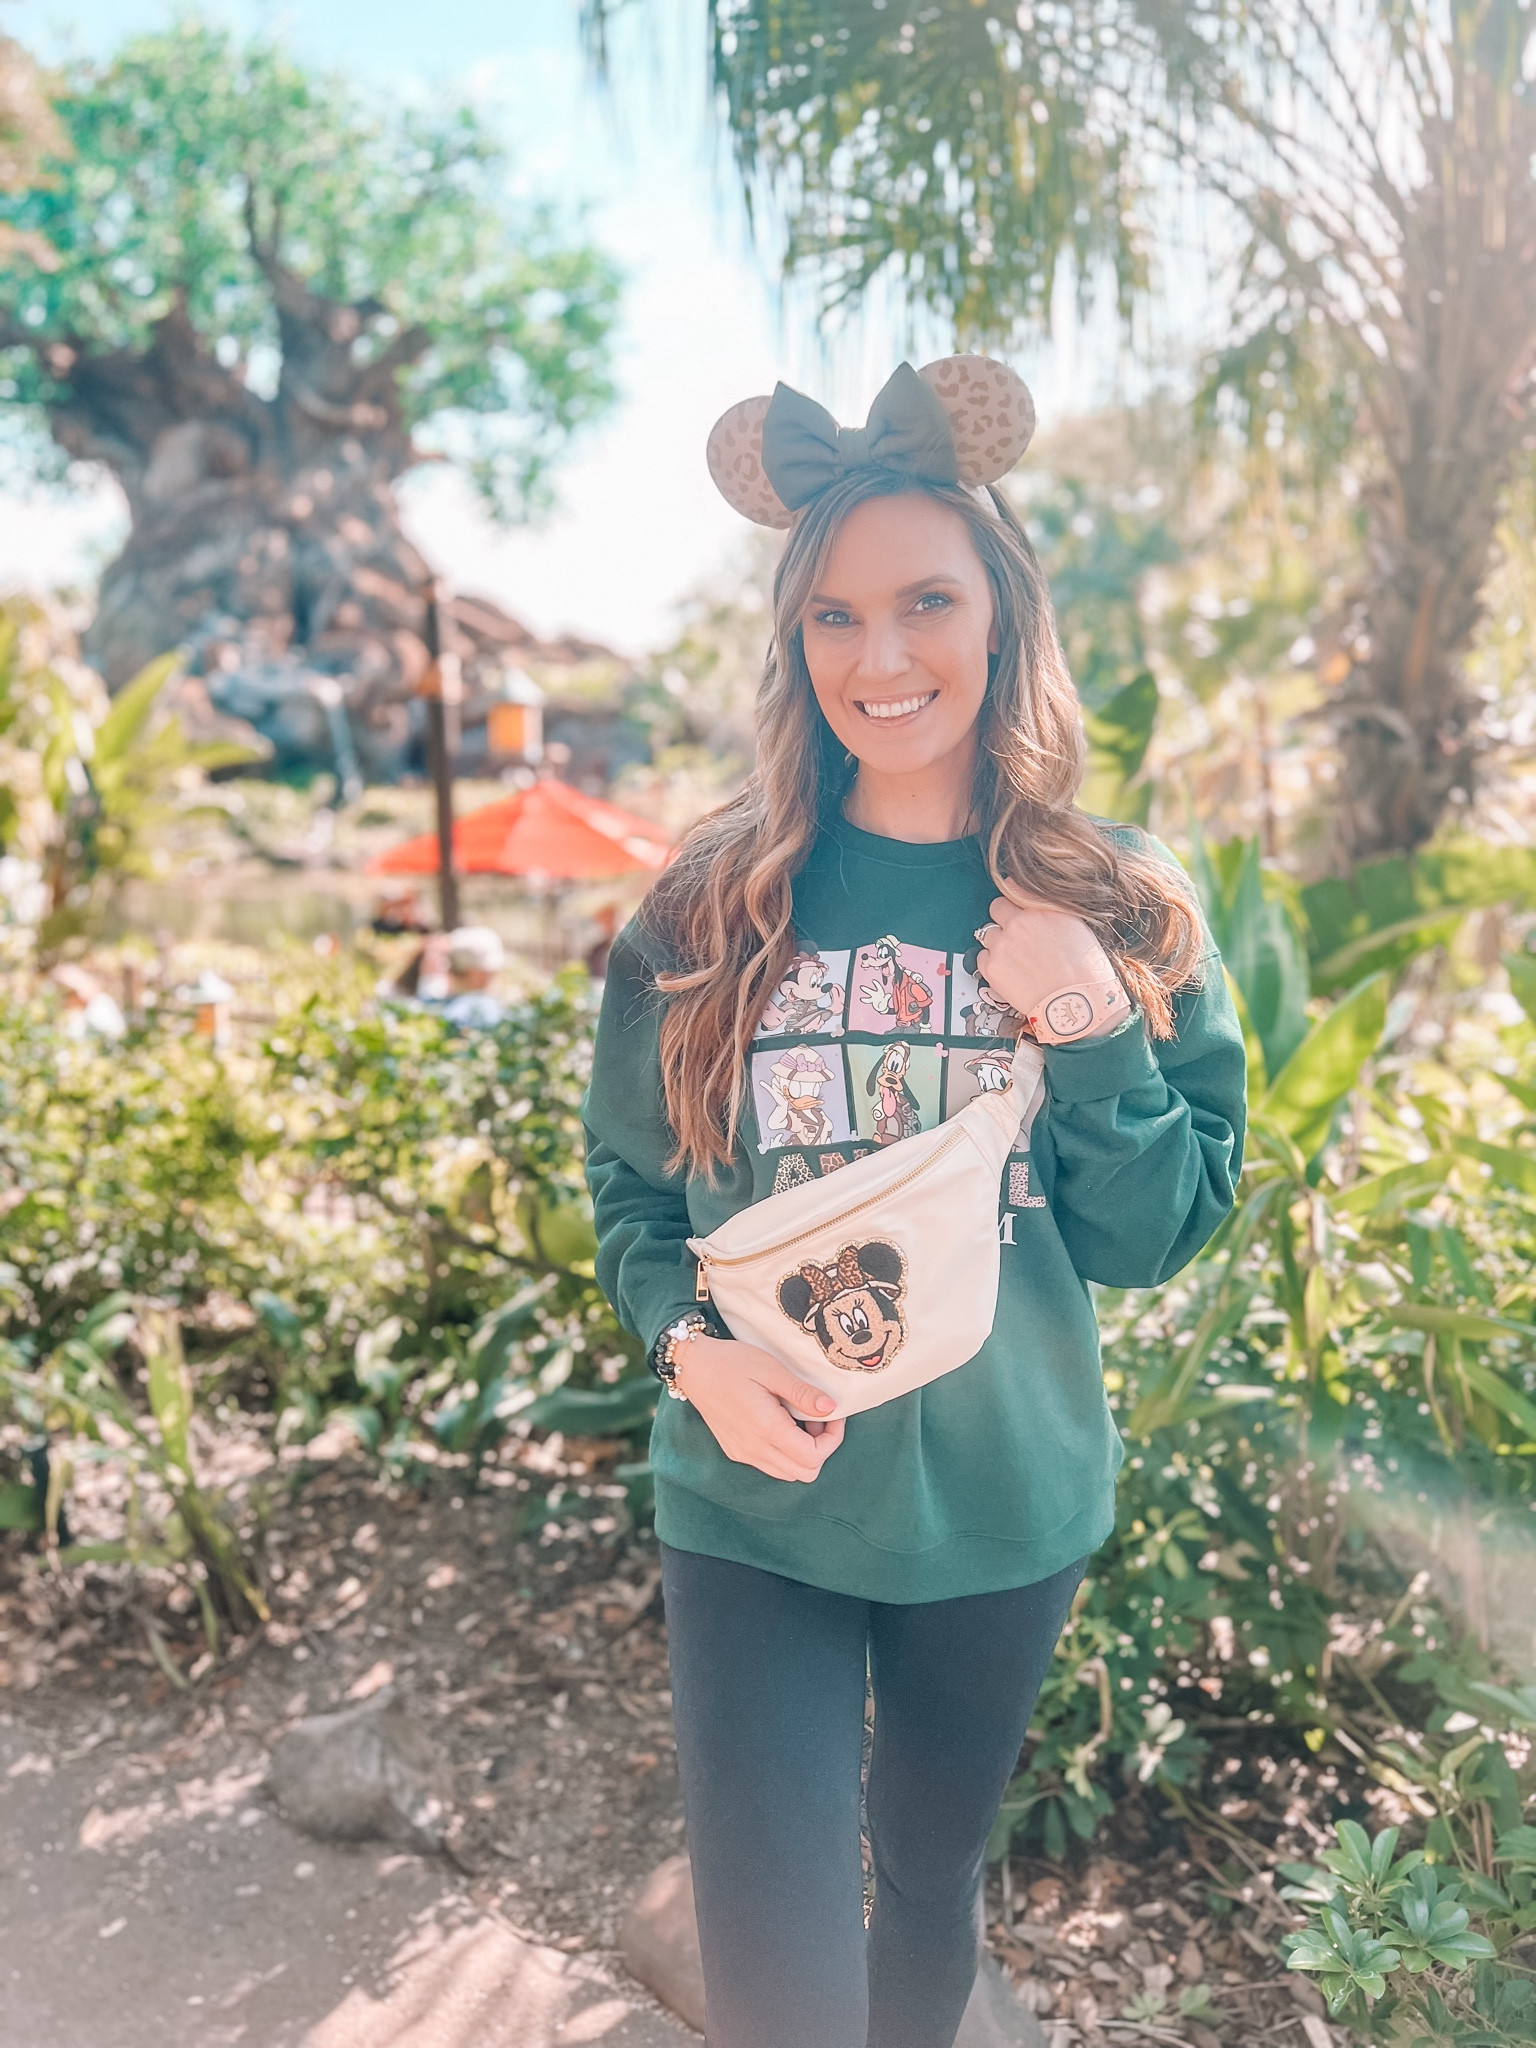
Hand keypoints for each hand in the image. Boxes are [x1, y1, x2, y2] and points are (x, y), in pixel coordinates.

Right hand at [673, 1333, 845, 1482]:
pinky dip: (785, 1453)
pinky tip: (781, 1424)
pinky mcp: (736, 1451)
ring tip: (800, 1419)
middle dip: (820, 1448)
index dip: (831, 1439)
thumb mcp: (771, 1370)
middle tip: (817, 1416)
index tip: (832, 1414)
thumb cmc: (732, 1362)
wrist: (693, 1366)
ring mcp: (743, 1453)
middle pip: (805, 1473)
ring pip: (788, 1473)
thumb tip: (831, 1408)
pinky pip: (770, 1465)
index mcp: (765, 1429)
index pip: (813, 1458)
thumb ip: (802, 1393)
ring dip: (803, 1452)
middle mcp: (754, 1449)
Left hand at [975, 894, 1124, 1038]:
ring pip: (987, 934)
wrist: (1078, 1004)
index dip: (1015, 901)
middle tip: (1018, 938)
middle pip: (996, 908)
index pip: (1014, 888)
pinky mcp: (992, 967)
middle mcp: (1019, 921)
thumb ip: (1051, 908)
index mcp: (1041, 908)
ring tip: (1016, 960)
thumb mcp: (1076, 925)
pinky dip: (991, 964)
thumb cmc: (1086, 969)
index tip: (1017, 908)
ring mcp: (1002, 944)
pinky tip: (1010, 973)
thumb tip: (1032, 900)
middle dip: (1004, 920)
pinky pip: (981, 958)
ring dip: (998, 943)